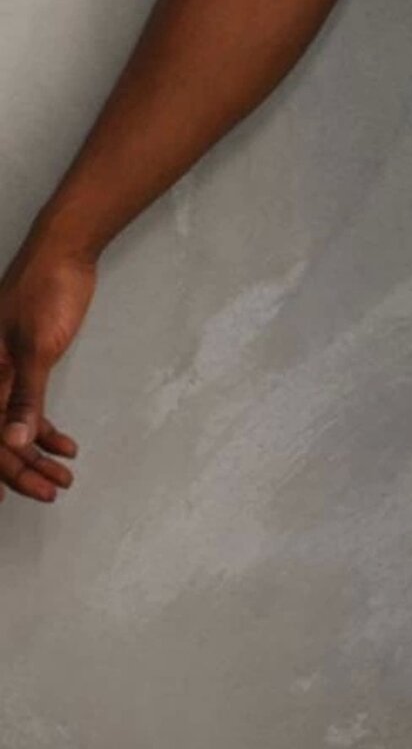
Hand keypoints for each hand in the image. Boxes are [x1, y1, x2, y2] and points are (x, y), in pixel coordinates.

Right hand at [0, 227, 95, 506]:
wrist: (64, 251)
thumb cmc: (45, 291)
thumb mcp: (37, 347)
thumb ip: (24, 397)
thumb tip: (13, 442)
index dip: (5, 470)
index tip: (21, 497)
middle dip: (23, 469)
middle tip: (53, 491)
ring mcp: (4, 370)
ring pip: (14, 425)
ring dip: (37, 453)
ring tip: (64, 477)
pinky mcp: (25, 362)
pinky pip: (27, 405)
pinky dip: (45, 429)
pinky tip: (67, 445)